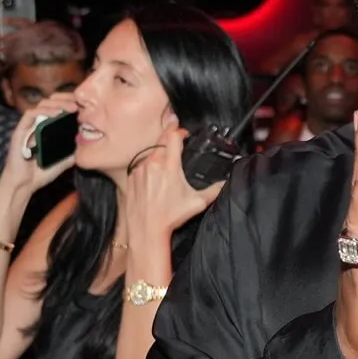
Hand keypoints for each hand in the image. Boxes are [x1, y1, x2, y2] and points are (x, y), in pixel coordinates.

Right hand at [0, 93, 79, 196]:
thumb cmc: (41, 172)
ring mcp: (28, 126)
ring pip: (41, 105)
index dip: (70, 103)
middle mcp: (38, 124)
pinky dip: (43, 111)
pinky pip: (30, 115)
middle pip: (51, 102)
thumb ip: (73, 151)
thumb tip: (88, 144)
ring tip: (72, 108)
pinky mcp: (20, 130)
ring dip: (58, 103)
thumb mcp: (64, 160)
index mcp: (48, 128)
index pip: (59, 108)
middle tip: (80, 104)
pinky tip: (56, 113)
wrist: (24, 184)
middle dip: (66, 99)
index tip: (85, 105)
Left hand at [125, 122, 222, 243]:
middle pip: (160, 139)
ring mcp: (139, 169)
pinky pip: (140, 162)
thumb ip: (215, 190)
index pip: (173, 137)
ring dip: (158, 148)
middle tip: (175, 129)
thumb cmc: (170, 217)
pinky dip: (148, 161)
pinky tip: (154, 169)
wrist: (145, 229)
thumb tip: (226, 183)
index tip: (184, 134)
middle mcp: (152, 164)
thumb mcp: (197, 203)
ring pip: (149, 150)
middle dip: (169, 133)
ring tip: (166, 152)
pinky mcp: (131, 176)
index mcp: (169, 166)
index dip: (180, 132)